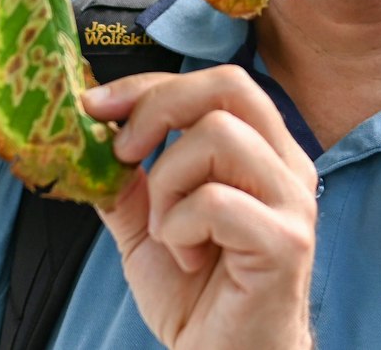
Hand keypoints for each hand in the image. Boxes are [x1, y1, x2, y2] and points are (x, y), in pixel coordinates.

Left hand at [85, 66, 318, 349]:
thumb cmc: (200, 297)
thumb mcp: (148, 227)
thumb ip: (128, 181)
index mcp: (262, 150)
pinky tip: (187, 257)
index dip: (150, 84)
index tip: (97, 105)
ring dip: (168, 183)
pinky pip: (216, 202)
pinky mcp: (285, 242)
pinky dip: (180, 227)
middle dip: (159, 107)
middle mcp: (286, 164)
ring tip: (166, 230)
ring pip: (219, 137)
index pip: (215, 84)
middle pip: (229, 86)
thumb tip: (88, 137)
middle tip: (123, 152)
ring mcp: (291, 201)